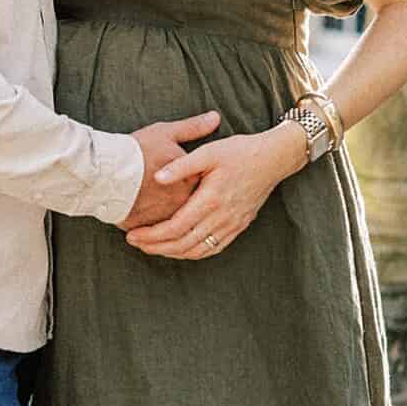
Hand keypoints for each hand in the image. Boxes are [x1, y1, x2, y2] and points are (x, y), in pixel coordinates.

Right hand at [120, 111, 220, 227]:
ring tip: (151, 209)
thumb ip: (194, 128)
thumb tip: (215, 117)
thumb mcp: (167, 133)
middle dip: (178, 204)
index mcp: (190, 181)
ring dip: (164, 220)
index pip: (202, 186)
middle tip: (164, 196)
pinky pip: (153, 233)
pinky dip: (150, 230)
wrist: (108, 171)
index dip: (191, 181)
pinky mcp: (146, 228)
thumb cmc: (137, 150)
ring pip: (171, 223)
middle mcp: (182, 203)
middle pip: (187, 207)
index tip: (181, 179)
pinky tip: (143, 223)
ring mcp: (164, 217)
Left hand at [127, 125, 304, 258]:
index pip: (176, 227)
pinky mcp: (239, 227)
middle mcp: (223, 217)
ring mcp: (233, 225)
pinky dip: (193, 253)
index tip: (132, 234)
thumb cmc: (240, 152)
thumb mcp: (209, 152)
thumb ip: (181, 166)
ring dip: (172, 253)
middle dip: (156, 247)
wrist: (273, 159)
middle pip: (183, 244)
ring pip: (198, 250)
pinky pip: (213, 248)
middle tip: (135, 243)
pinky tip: (179, 249)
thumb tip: (157, 178)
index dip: (152, 235)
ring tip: (152, 248)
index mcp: (212, 199)